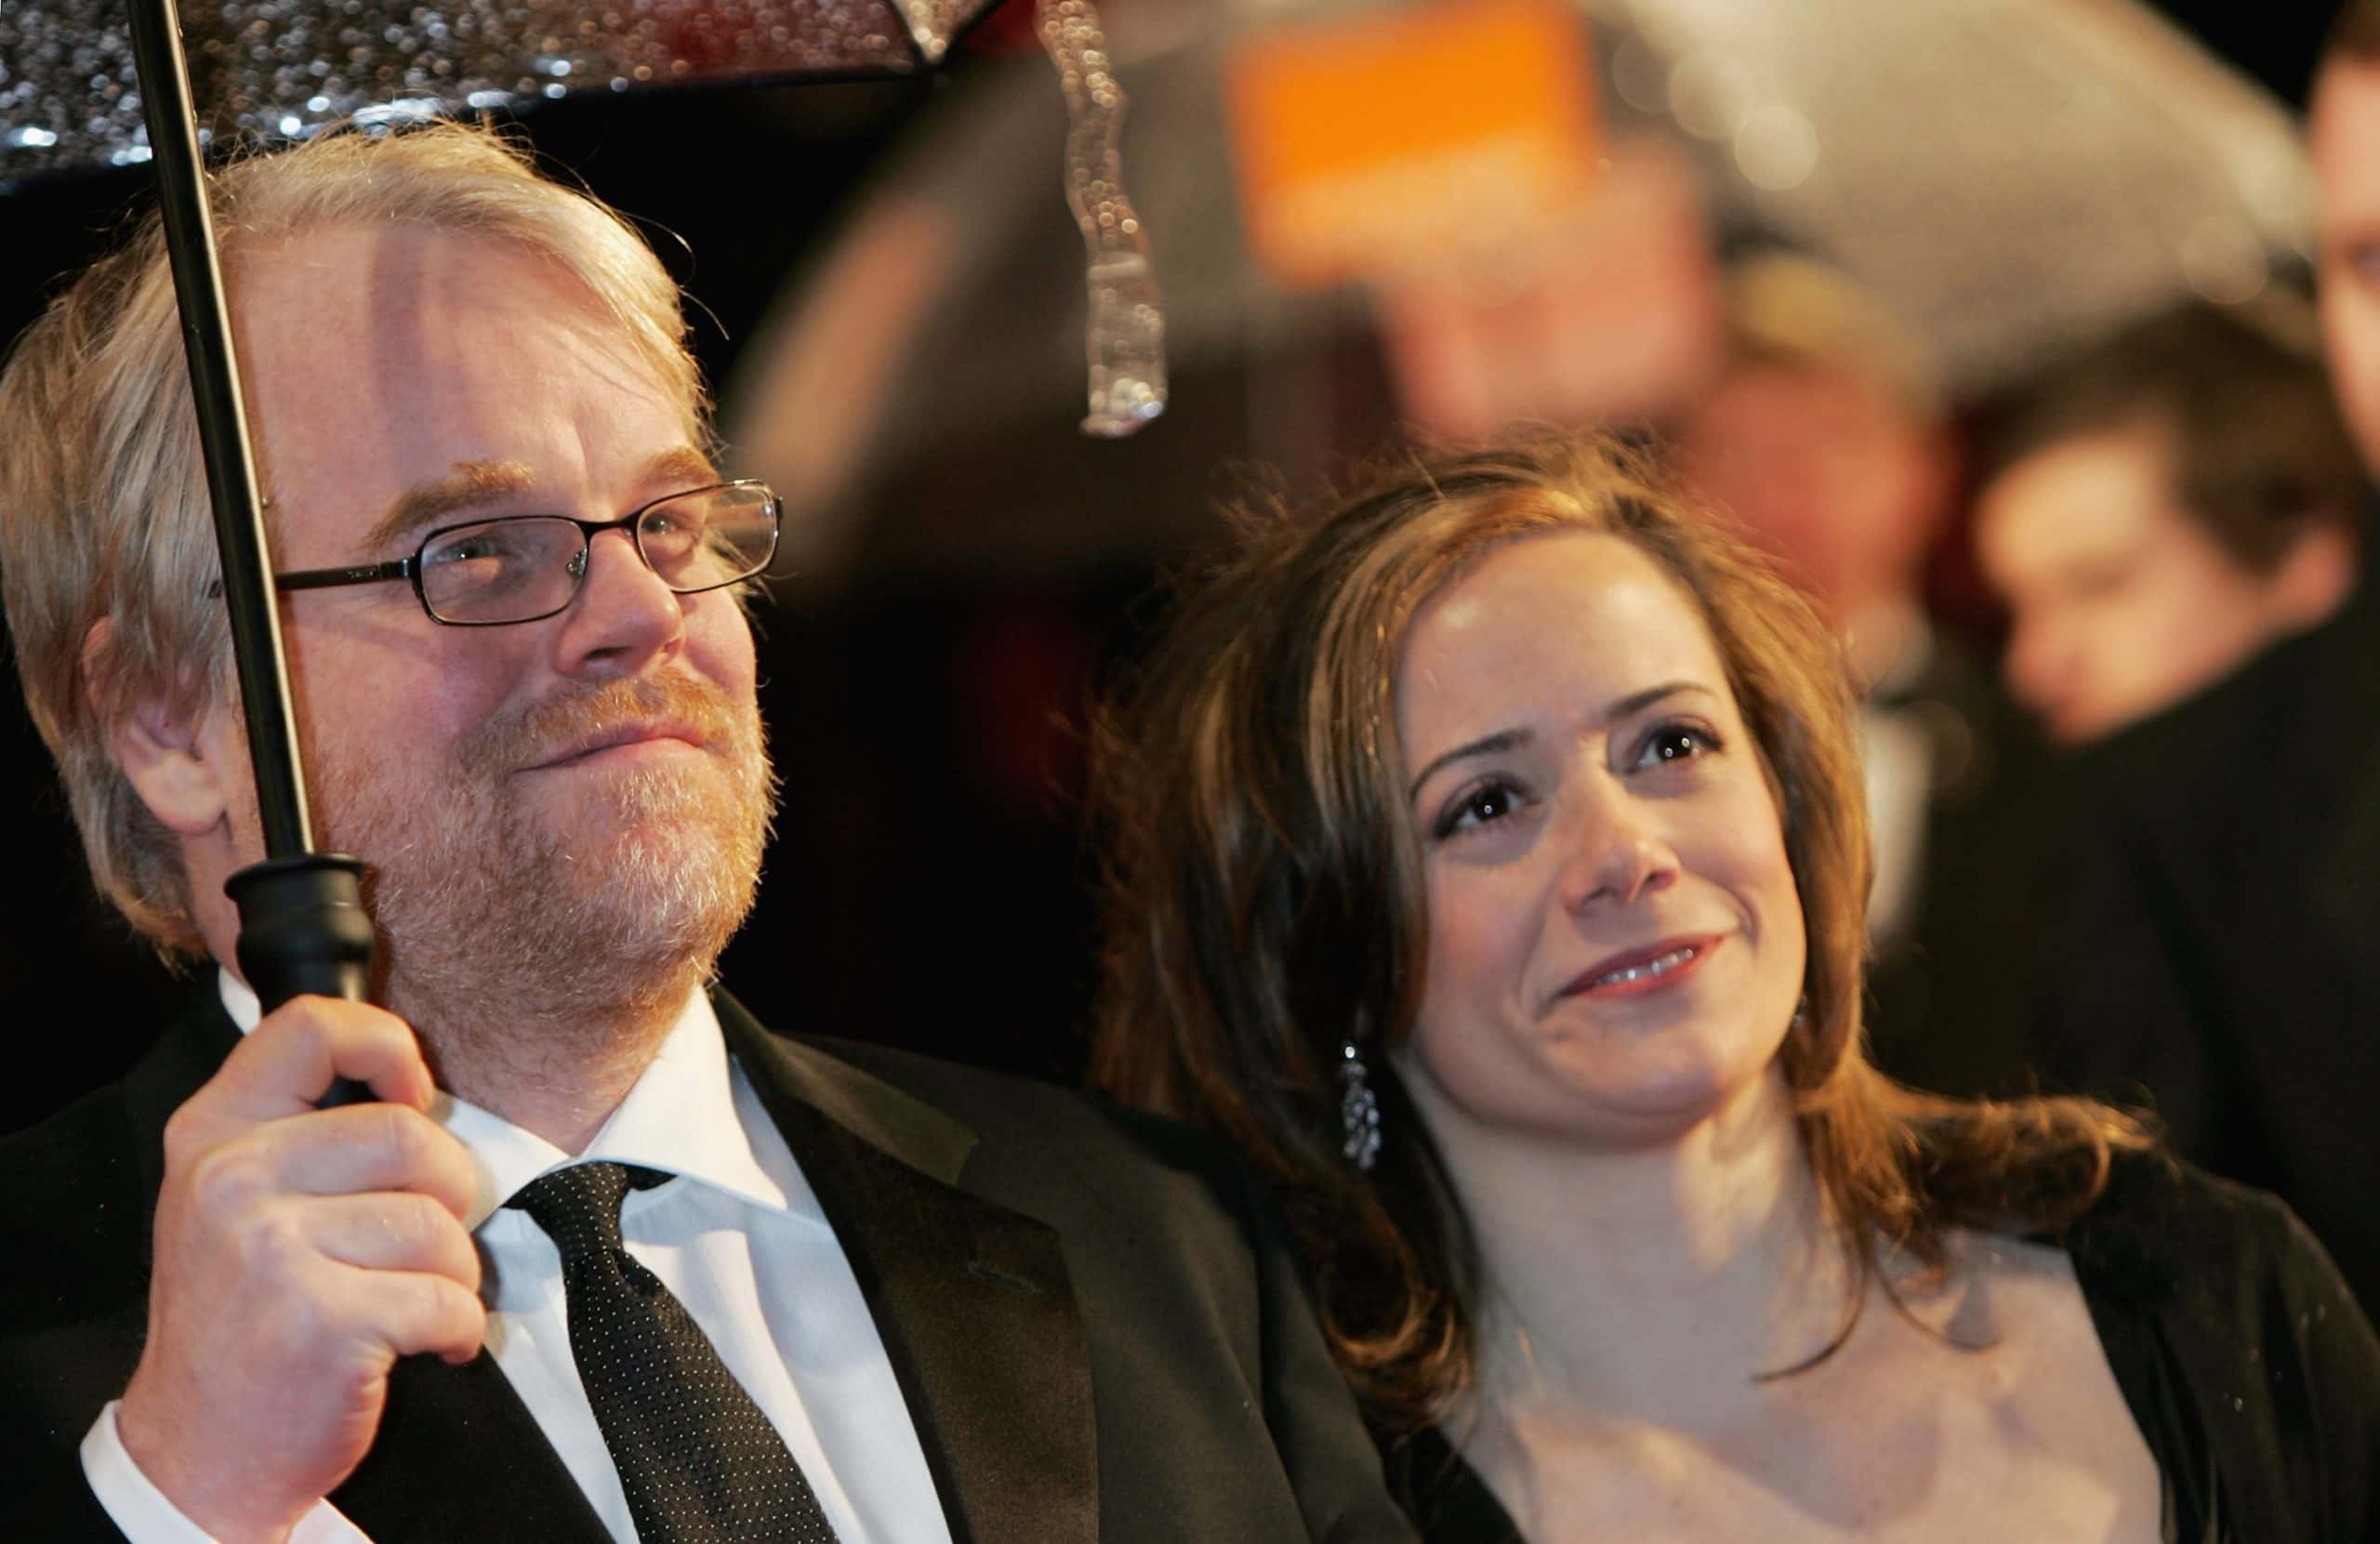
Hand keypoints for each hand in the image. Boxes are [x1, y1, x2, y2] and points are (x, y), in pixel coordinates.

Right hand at [116, 996, 483, 1541]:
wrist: (197, 1452)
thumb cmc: (242, 1323)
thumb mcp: (236, 1204)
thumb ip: (302, 1133)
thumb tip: (410, 1083)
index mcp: (213, 1136)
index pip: (309, 1027)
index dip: (387, 1046)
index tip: (415, 1093)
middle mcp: (233, 1182)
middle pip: (411, 1134)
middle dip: (449, 1192)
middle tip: (424, 1241)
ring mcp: (273, 1250)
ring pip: (440, 1223)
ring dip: (454, 1273)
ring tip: (413, 1302)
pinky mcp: (322, 1319)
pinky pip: (450, 1298)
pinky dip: (458, 1328)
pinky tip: (425, 1344)